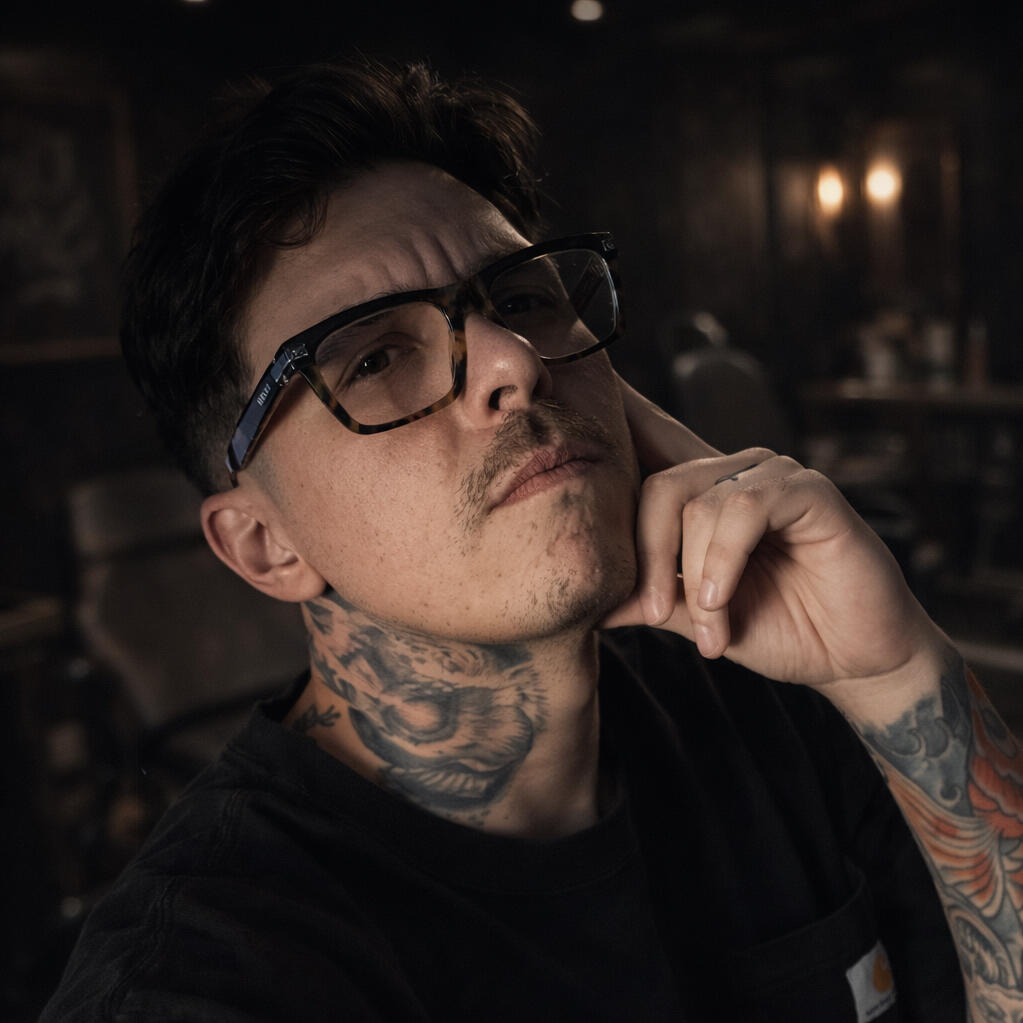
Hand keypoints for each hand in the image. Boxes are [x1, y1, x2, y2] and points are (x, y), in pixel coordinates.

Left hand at [601, 378, 943, 692]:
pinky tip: (721, 600)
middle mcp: (733, 475)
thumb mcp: (695, 617)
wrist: (852, 659)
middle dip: (648, 559)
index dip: (616, 418)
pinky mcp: (809, 491)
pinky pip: (744, 508)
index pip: (649, 447)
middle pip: (658, 487)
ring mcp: (772, 476)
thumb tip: (586, 602)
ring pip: (698, 502)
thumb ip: (647, 599)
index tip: (571, 375)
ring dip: (695, 576)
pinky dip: (723, 561)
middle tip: (656, 613)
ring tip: (710, 629)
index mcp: (702, 497)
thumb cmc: (777, 629)